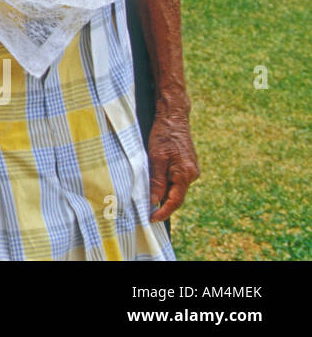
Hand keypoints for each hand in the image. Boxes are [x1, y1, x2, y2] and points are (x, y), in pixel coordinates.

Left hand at [146, 105, 199, 221]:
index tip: (151, 219)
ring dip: (163, 192)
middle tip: (145, 210)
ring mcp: (191, 170)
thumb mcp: (156, 158)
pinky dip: (166, 183)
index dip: (163, 212)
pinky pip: (176, 179)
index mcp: (186, 174)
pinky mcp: (187, 165)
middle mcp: (192, 174)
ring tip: (147, 196)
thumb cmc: (164, 134)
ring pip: (175, 188)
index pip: (175, 201)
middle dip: (162, 204)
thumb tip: (154, 201)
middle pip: (176, 196)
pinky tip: (155, 182)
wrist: (174, 117)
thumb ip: (156, 180)